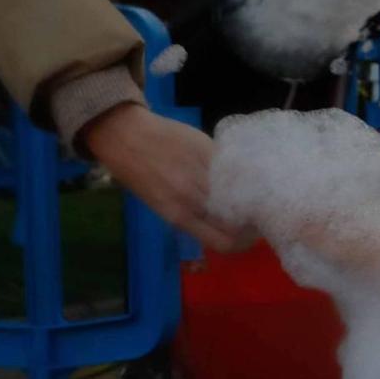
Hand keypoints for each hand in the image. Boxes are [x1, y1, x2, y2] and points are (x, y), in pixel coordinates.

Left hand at [79, 104, 255, 253]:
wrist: (126, 135)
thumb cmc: (136, 173)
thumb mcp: (159, 203)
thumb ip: (190, 214)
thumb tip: (218, 221)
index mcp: (179, 216)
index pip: (224, 241)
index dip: (241, 242)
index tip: (247, 235)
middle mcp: (194, 198)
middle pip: (237, 221)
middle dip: (250, 221)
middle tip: (253, 214)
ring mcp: (204, 173)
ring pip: (240, 193)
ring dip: (247, 196)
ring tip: (247, 192)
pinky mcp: (210, 150)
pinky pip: (234, 168)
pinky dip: (239, 173)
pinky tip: (236, 170)